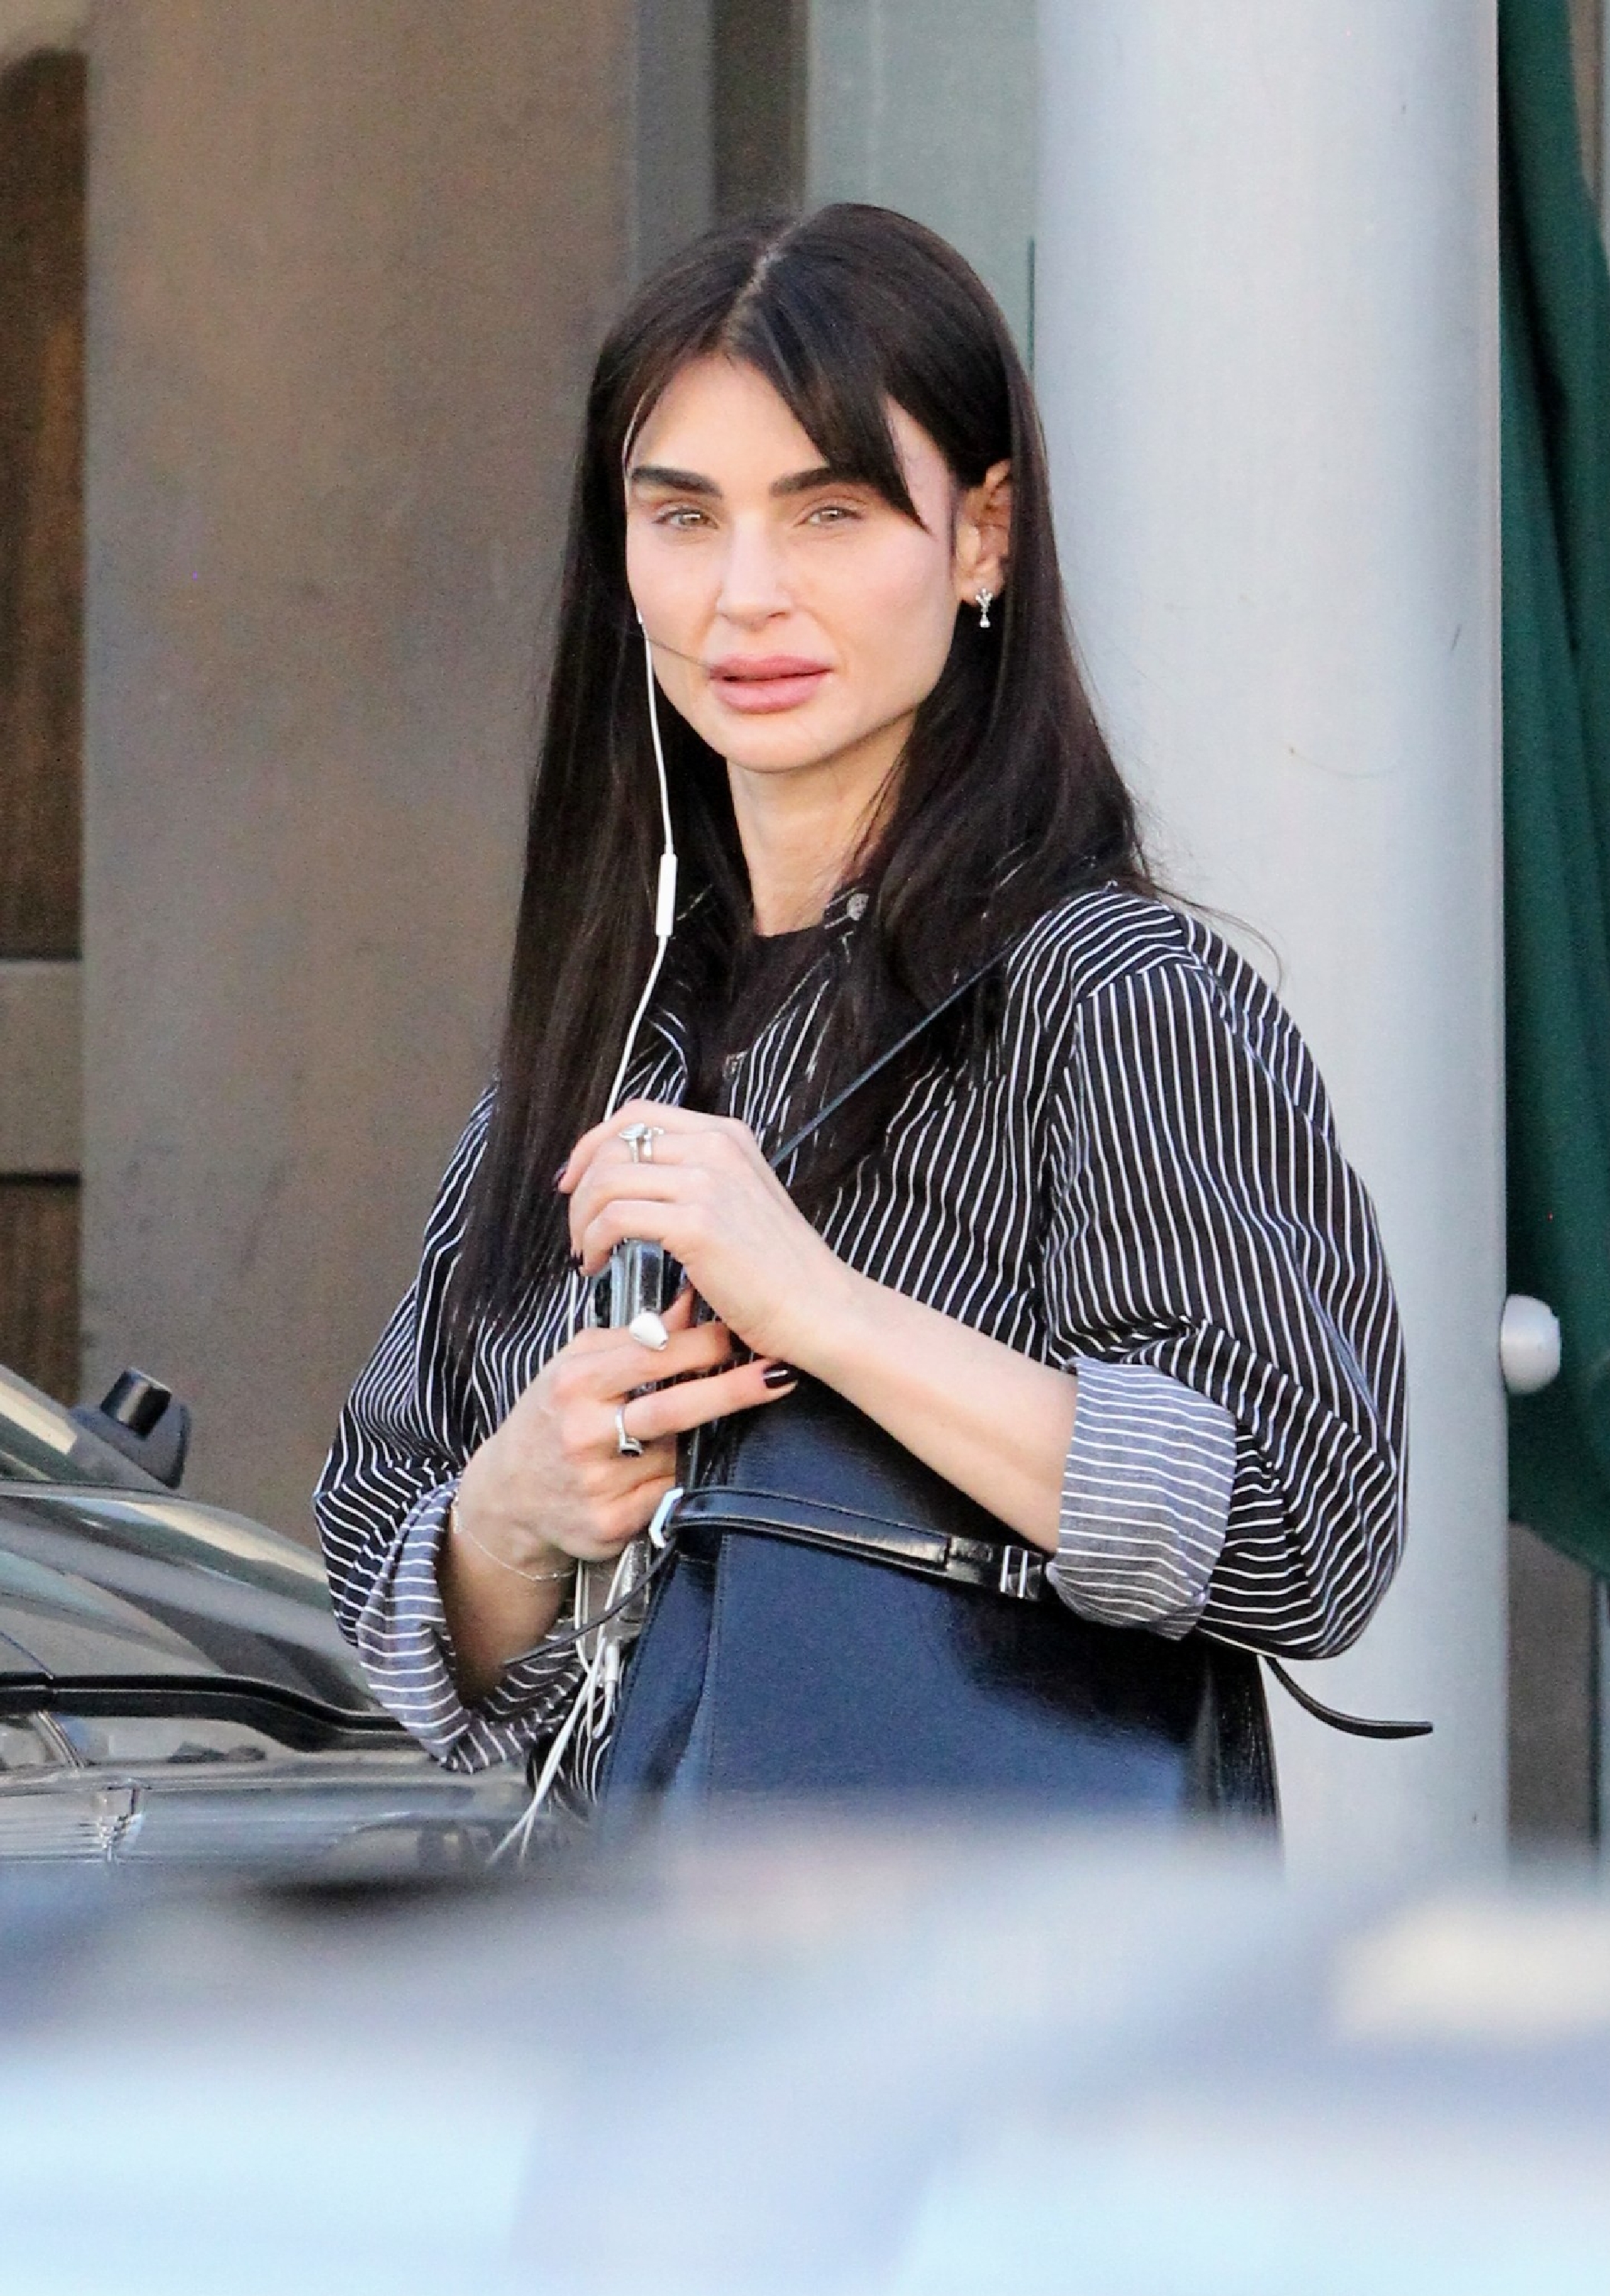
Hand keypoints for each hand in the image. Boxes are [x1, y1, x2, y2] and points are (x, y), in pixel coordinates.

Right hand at [452, 1287, 792, 1572]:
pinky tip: (668, 1469)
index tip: (740, 1333)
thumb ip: (634, 1336)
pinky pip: (669, 1495)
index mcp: (575, 1383)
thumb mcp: (579, 1365)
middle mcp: (582, 1434)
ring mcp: (595, 1483)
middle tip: (778, 1373)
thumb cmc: (551, 1417)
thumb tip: (690, 1299)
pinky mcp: (609, 1524)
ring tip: (701, 1428)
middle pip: (672, 1409)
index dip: (703, 1344)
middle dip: (731, 1390)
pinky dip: (679, 1479)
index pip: (651, 1357)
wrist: (508, 1495)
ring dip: (700, 1440)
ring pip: (678, 1456)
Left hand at [560, 1101, 852, 1365]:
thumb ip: (696, 1180)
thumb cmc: (779, 1271)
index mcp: (726, 1136)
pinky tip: (598, 1264)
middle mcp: (716, 1148)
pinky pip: (615, 1218)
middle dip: (580, 1189)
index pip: (636, 1115)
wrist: (818, 1308)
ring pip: (607, 1180)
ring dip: (582, 1220)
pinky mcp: (697, 1223)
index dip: (592, 1144)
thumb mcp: (741, 1200)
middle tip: (578, 1230)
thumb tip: (633, 1182)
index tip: (575, 1181)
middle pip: (613, 1145)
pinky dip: (593, 1242)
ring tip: (587, 1253)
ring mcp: (708, 1182)